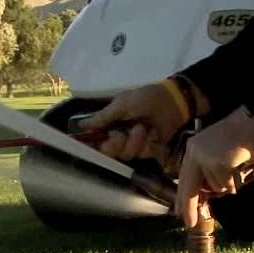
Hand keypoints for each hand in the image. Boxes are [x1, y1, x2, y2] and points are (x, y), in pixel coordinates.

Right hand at [79, 80, 204, 160]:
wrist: (173, 102)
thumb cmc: (145, 98)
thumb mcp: (122, 104)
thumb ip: (103, 117)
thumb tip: (80, 125)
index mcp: (110, 123)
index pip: (94, 138)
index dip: (90, 144)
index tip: (91, 145)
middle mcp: (118, 136)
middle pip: (107, 151)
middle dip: (113, 144)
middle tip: (119, 135)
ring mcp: (132, 144)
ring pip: (124, 154)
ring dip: (133, 141)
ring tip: (142, 127)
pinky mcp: (147, 150)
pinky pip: (140, 154)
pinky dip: (146, 143)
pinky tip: (151, 133)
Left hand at [177, 107, 253, 227]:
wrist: (253, 121)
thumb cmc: (241, 137)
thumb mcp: (218, 153)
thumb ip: (209, 172)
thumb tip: (206, 195)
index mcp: (193, 149)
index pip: (184, 178)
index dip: (182, 196)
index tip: (178, 211)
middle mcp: (194, 153)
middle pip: (189, 187)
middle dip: (189, 207)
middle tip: (188, 224)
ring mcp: (204, 158)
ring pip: (214, 187)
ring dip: (227, 184)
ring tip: (236, 166)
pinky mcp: (217, 163)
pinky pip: (226, 184)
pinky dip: (235, 180)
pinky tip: (240, 164)